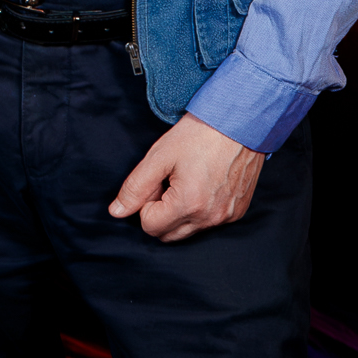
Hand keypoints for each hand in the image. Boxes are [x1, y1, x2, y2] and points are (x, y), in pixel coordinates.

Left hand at [108, 113, 264, 241]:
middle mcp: (210, 218)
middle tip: (168, 181)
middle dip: (160, 212)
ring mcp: (227, 217)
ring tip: (187, 180)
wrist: (240, 122)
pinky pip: (209, 224)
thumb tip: (117, 212)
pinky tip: (203, 183)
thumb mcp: (159, 156)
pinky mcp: (238, 213)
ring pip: (188, 231)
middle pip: (168, 235)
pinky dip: (200, 210)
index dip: (146, 204)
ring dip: (180, 212)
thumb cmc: (199, 135)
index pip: (150, 226)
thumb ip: (135, 187)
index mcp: (188, 205)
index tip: (157, 181)